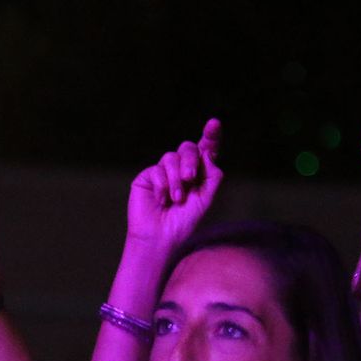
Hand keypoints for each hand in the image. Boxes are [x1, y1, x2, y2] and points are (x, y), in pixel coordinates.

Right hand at [126, 119, 222, 251]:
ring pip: (171, 157)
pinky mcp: (147, 177)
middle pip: (188, 148)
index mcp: (199, 172)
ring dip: (175, 179)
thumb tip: (206, 152)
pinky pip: (156, 170)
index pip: (206, 149)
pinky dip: (162, 185)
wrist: (161, 237)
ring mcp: (163, 172)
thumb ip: (211, 174)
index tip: (214, 123)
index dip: (211, 135)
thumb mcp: (206, 197)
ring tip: (176, 199)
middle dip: (189, 160)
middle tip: (189, 178)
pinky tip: (161, 200)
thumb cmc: (184, 221)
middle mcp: (181, 169)